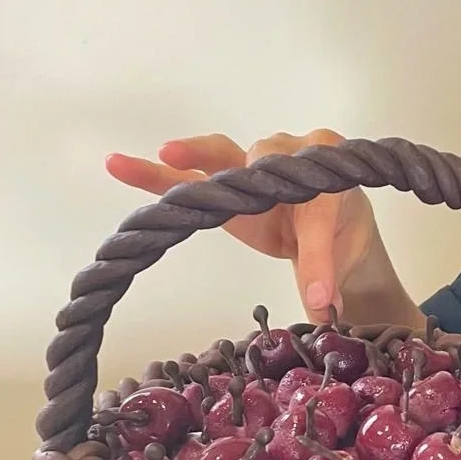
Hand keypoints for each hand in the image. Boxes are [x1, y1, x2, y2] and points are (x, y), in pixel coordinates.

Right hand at [105, 130, 376, 323]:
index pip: (320, 201)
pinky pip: (188, 173)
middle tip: (246, 179)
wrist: (333, 224)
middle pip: (267, 157)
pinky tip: (119, 166)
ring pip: (221, 156)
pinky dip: (156, 173)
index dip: (317, 243)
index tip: (317, 289)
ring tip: (167, 155)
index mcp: (328, 167)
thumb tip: (321, 307)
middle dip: (255, 174)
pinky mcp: (222, 180)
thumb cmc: (339, 231)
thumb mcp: (341, 256)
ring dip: (193, 157)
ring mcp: (252, 162)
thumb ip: (325, 275)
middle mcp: (290, 152)